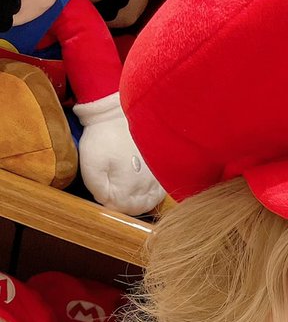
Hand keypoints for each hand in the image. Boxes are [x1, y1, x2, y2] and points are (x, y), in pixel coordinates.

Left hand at [74, 92, 163, 214]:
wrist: (121, 112)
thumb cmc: (104, 136)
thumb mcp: (90, 164)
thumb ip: (97, 190)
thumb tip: (107, 203)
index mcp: (127, 191)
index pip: (119, 209)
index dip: (109, 202)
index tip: (103, 190)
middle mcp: (146, 190)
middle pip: (135, 208)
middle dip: (123, 203)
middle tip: (113, 190)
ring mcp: (157, 182)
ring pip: (148, 202)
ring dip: (137, 199)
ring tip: (127, 187)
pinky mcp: (163, 172)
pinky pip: (159, 192)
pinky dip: (150, 192)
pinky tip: (141, 183)